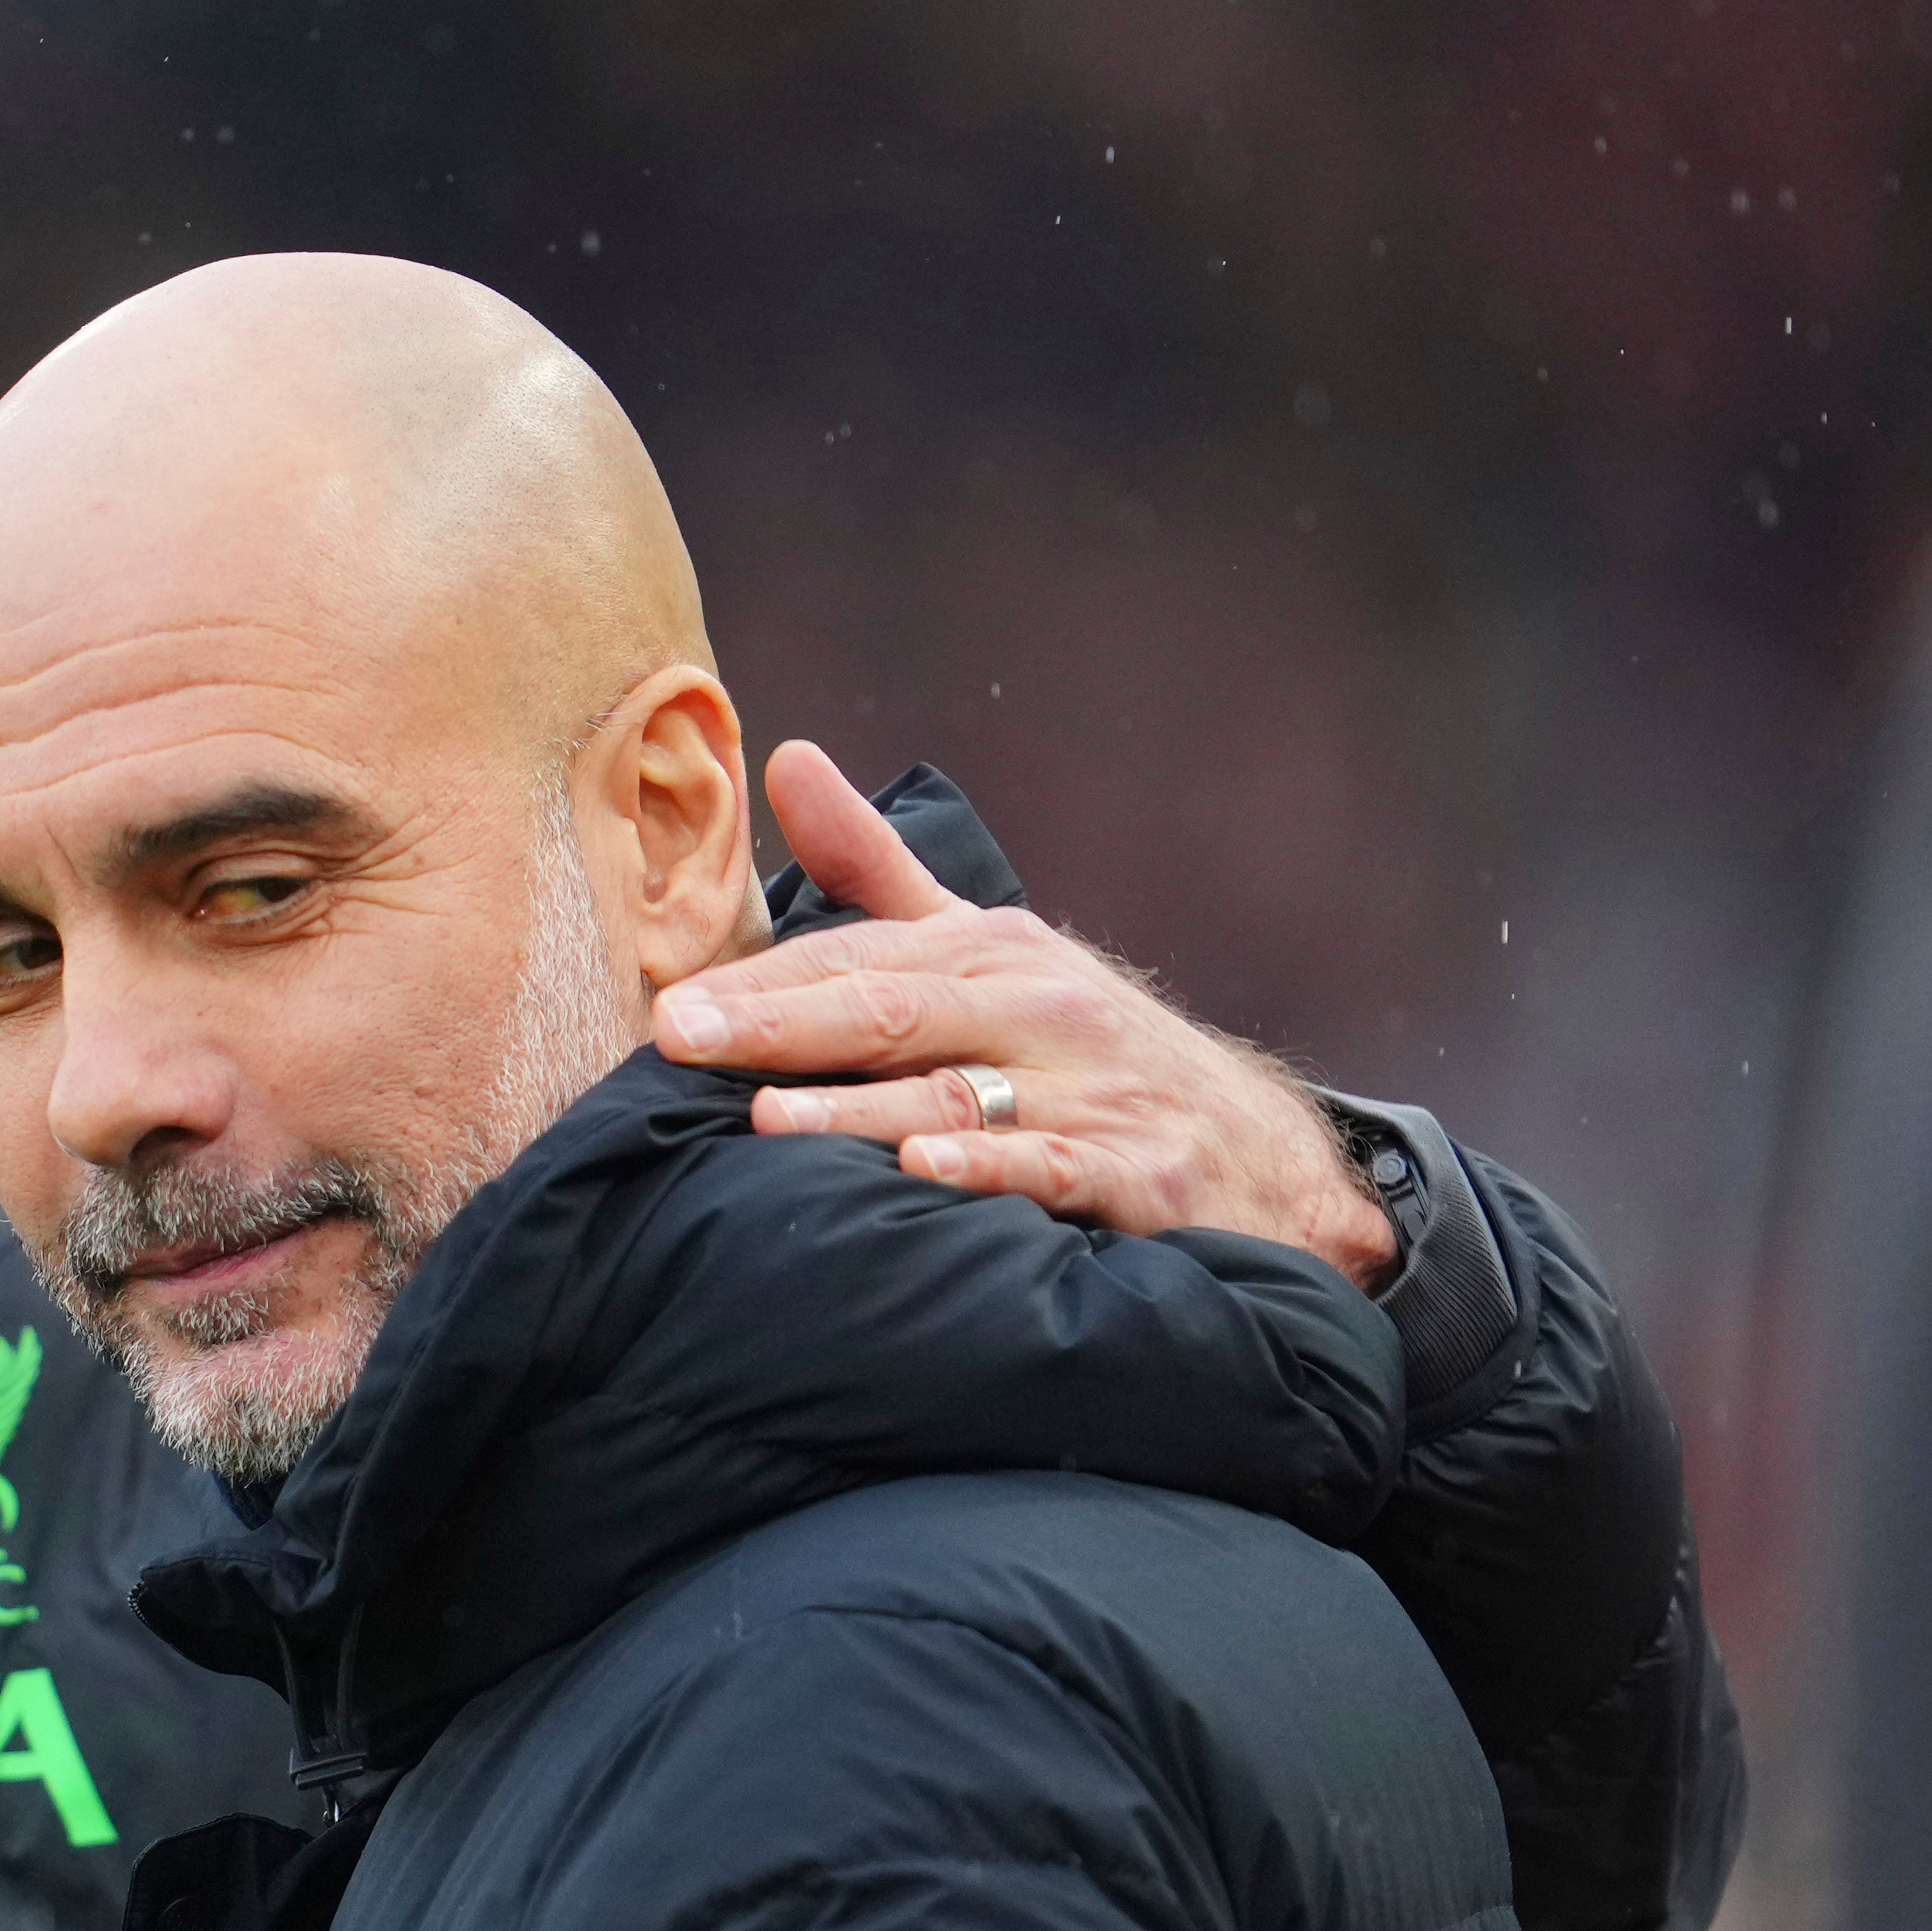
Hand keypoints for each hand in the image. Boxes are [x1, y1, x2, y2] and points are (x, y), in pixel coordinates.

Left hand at [651, 741, 1397, 1286]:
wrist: (1257, 1154)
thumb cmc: (1086, 1050)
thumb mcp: (990, 948)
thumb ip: (878, 870)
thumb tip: (785, 759)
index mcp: (993, 953)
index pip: (861, 958)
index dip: (764, 982)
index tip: (674, 1006)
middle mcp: (1040, 1009)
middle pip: (895, 1011)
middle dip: (783, 1026)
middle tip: (684, 1041)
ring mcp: (1091, 1090)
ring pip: (955, 1095)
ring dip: (859, 1108)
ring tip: (766, 1118)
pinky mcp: (1137, 1171)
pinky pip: (1051, 1167)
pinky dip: (989, 1167)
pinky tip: (924, 1170)